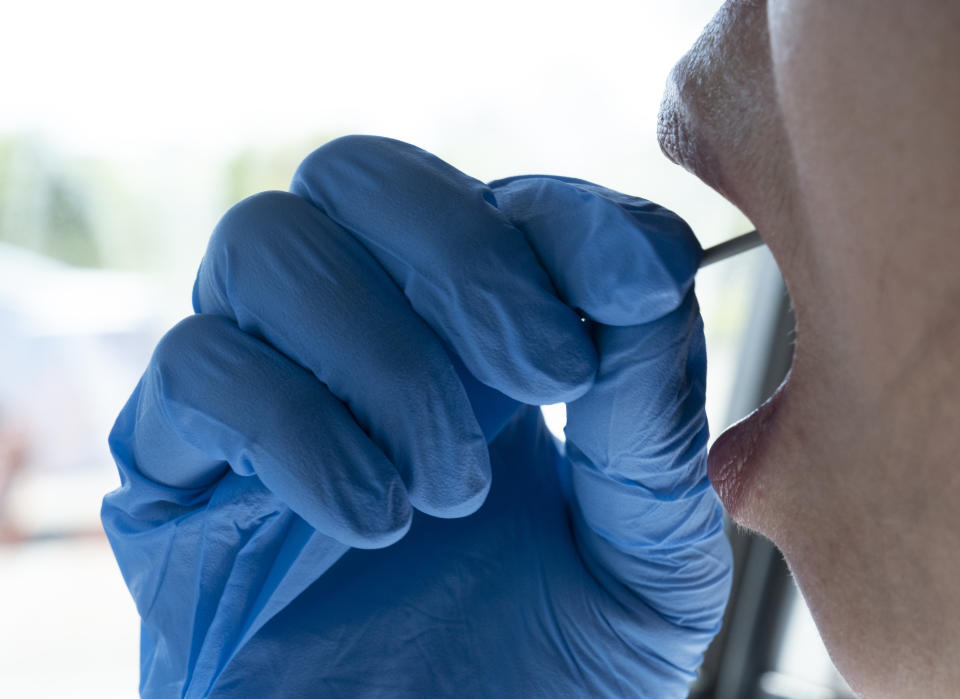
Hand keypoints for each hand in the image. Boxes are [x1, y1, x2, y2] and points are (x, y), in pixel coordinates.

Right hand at [102, 136, 730, 696]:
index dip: (572, 218)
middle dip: (463, 257)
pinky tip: (372, 521)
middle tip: (547, 375)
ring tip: (451, 487)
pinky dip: (297, 429)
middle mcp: (356, 337)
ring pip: (266, 244)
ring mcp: (260, 388)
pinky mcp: (175, 466)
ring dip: (384, 357)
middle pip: (358, 173)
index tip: (643, 280)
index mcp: (473, 340)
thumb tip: (644, 287)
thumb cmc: (547, 676)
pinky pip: (197, 367)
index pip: (501, 202)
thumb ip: (652, 429)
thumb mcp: (644, 560)